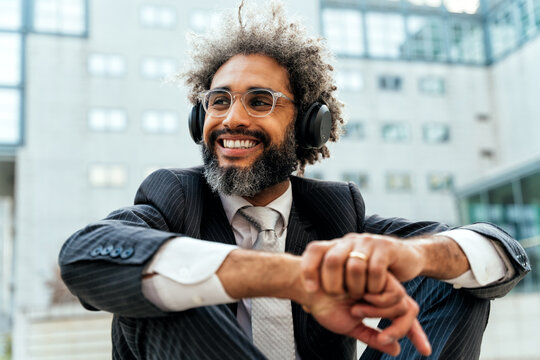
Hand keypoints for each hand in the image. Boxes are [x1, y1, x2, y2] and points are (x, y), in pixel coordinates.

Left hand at [301, 233, 464, 297]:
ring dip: (356, 287)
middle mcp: (349, 241)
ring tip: (359, 296)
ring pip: (355, 266)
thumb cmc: (372, 273)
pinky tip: (373, 292)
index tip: (310, 290)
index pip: (315, 250)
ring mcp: (367, 242)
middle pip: (332, 259)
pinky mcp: (386, 247)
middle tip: (339, 296)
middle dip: (333, 283)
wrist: (405, 258)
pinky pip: (376, 269)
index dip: (308, 269)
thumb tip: (305, 305)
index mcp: (337, 246)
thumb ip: (330, 287)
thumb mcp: (348, 277)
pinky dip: (373, 286)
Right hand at [304, 273, 430, 356]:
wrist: (308, 286)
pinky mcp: (377, 271)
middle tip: (383, 338)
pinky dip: (378, 302)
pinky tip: (359, 299)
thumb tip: (396, 350)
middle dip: (402, 328)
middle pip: (409, 309)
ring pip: (402, 302)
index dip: (415, 333)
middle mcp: (382, 292)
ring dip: (379, 312)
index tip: (425, 351)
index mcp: (378, 304)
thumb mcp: (350, 326)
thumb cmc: (324, 305)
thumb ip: (372, 337)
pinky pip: (394, 292)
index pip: (404, 316)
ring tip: (356, 309)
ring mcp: (380, 281)